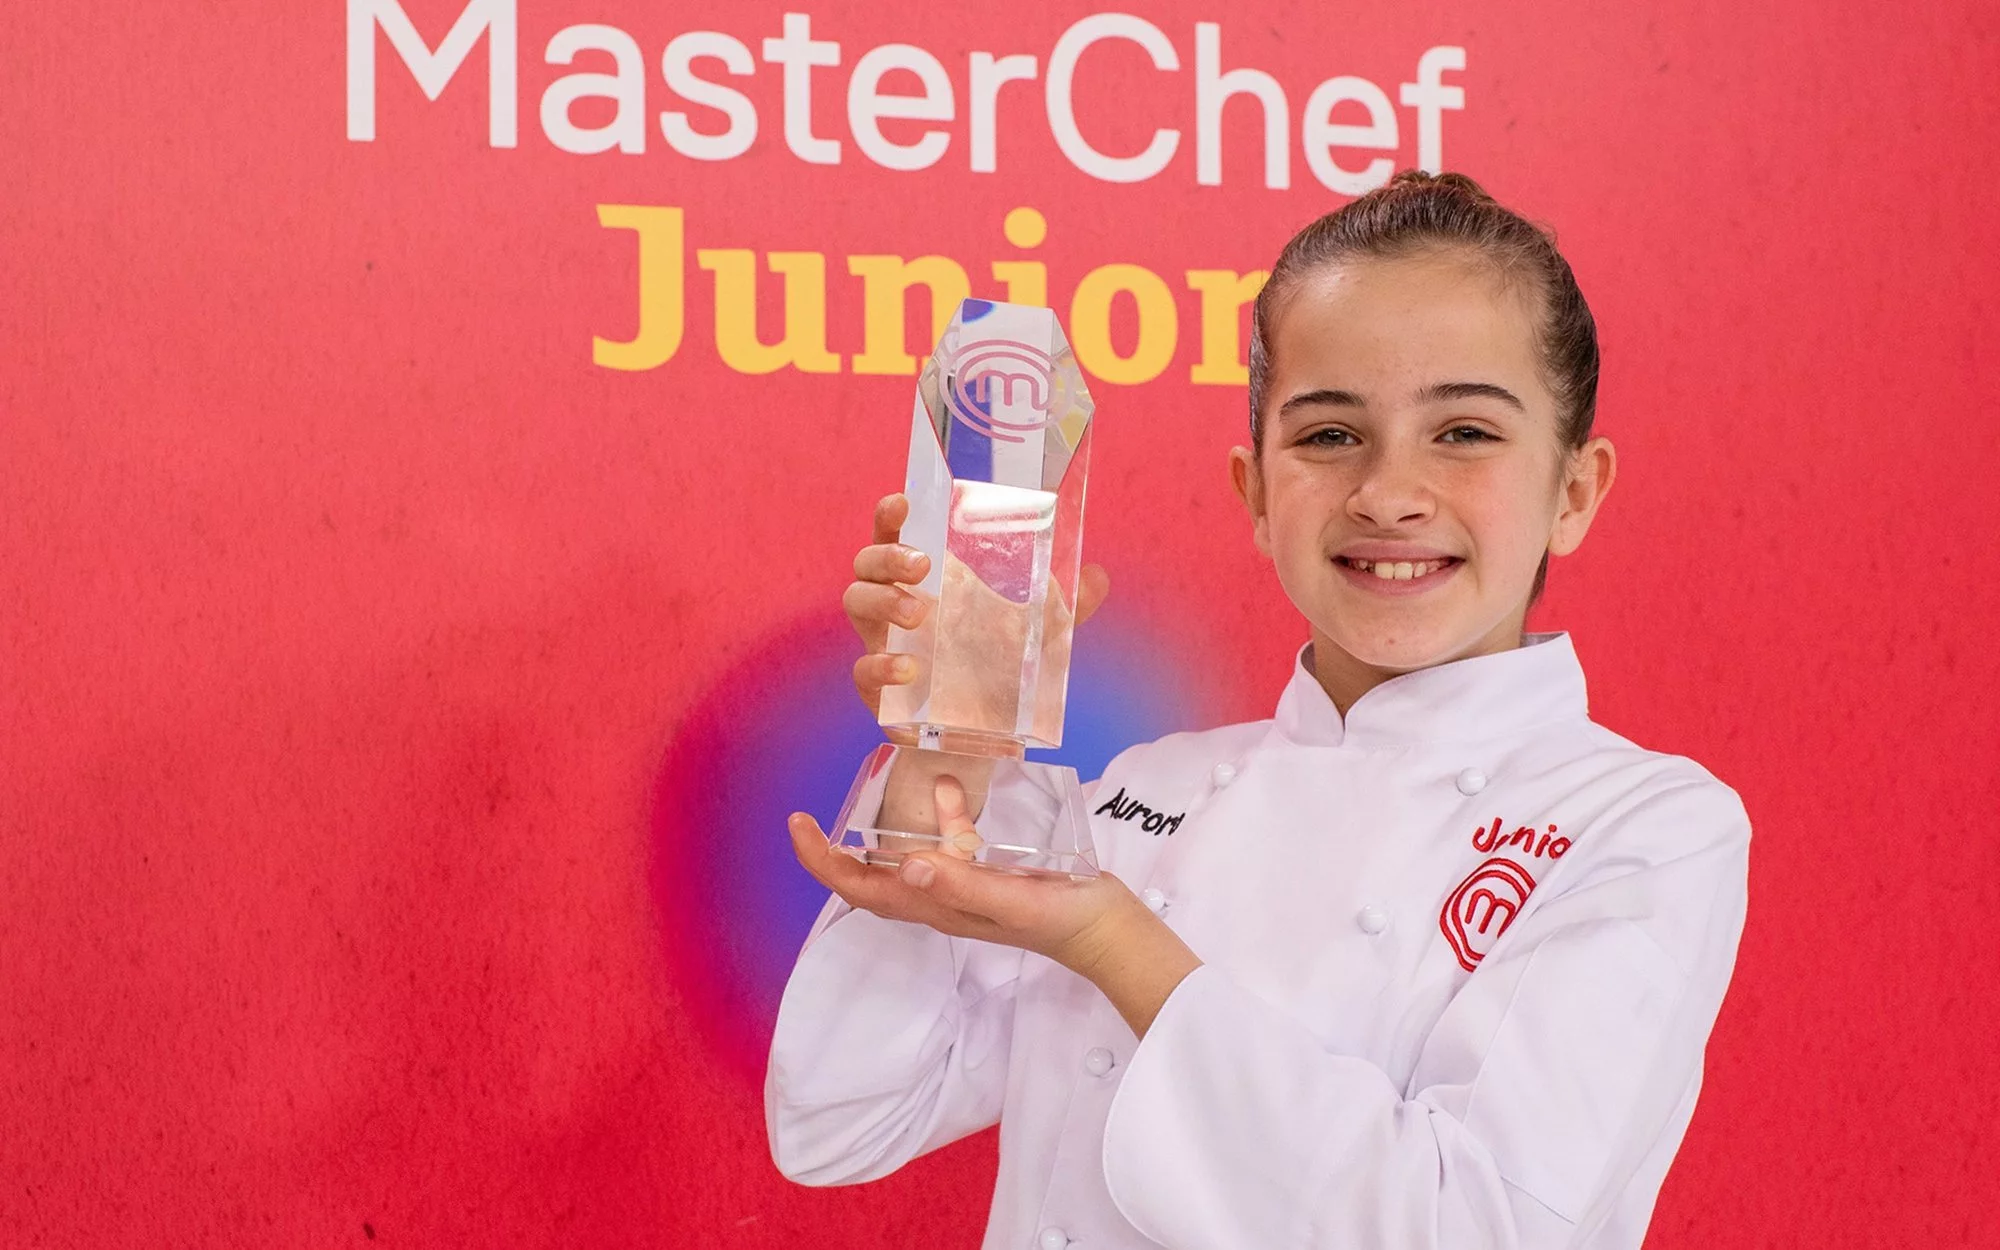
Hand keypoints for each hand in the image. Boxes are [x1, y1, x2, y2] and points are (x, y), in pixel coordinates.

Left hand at [788, 776, 1201, 1037]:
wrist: (1107, 931)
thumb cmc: (1062, 918)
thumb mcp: (1010, 898)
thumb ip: (962, 881)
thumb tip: (905, 864)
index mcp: (937, 905)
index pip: (864, 888)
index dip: (825, 862)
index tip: (800, 827)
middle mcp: (941, 897)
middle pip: (873, 877)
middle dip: (837, 851)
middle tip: (810, 817)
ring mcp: (965, 885)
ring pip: (908, 857)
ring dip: (884, 829)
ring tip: (874, 789)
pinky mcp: (989, 872)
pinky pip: (952, 842)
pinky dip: (943, 815)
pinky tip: (950, 785)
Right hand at [845, 493, 1110, 733]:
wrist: (974, 742)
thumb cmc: (992, 671)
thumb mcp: (1033, 636)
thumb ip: (1063, 607)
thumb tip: (1097, 576)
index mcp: (924, 581)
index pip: (895, 536)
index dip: (890, 517)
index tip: (902, 502)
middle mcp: (893, 605)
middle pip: (867, 563)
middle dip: (888, 556)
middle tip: (922, 566)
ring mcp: (881, 644)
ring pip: (856, 603)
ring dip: (882, 600)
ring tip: (917, 613)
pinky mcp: (877, 688)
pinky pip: (862, 669)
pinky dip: (881, 665)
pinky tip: (908, 670)